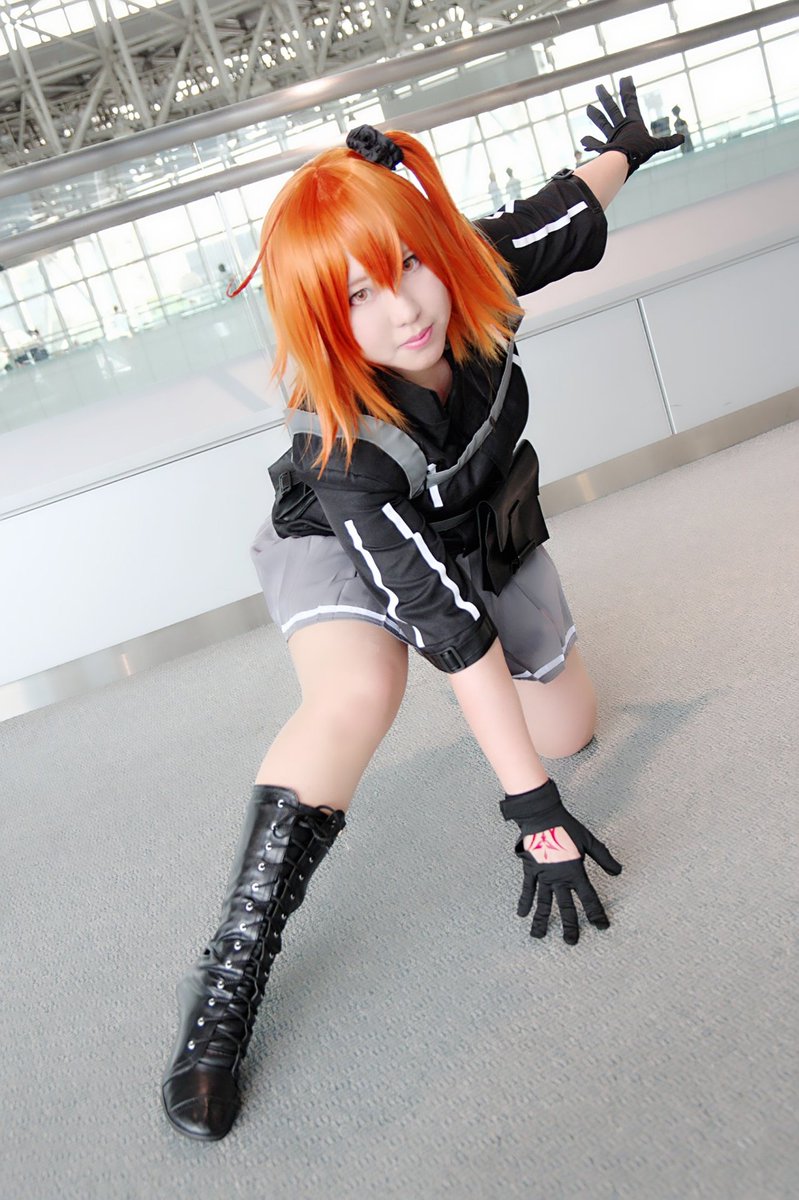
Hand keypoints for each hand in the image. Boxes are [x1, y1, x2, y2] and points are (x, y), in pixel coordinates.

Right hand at [501, 780, 621, 944]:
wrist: (541, 815)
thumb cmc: (566, 826)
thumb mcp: (589, 841)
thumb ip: (603, 858)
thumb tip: (618, 871)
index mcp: (575, 872)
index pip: (588, 898)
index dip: (596, 913)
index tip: (601, 926)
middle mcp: (559, 878)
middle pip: (565, 907)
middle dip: (569, 926)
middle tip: (571, 942)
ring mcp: (543, 875)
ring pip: (543, 903)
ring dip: (542, 921)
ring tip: (539, 936)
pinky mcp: (530, 870)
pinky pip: (527, 889)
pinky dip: (524, 902)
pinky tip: (522, 914)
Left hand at [580, 76, 683, 176]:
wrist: (623, 162)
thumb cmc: (640, 152)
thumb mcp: (656, 146)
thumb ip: (667, 142)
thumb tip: (682, 138)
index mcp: (632, 122)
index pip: (630, 101)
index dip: (628, 89)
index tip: (625, 77)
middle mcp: (620, 127)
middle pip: (612, 108)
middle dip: (605, 96)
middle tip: (598, 86)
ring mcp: (611, 137)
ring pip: (601, 122)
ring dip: (595, 114)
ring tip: (588, 107)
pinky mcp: (604, 148)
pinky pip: (595, 144)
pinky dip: (590, 142)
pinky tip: (583, 140)